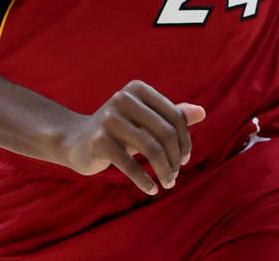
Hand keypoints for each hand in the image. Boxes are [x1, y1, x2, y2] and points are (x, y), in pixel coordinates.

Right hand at [55, 80, 204, 194]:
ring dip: (164, 171)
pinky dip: (145, 180)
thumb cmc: (119, 131)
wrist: (76, 141)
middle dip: (175, 158)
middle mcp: (123, 98)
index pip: (175, 116)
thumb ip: (172, 116)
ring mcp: (109, 118)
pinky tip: (152, 189)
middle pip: (165, 132)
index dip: (185, 141)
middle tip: (175, 175)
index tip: (185, 159)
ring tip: (168, 183)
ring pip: (151, 148)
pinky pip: (130, 164)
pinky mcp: (99, 140)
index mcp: (138, 89)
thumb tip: (203, 112)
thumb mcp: (145, 121)